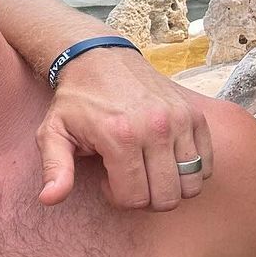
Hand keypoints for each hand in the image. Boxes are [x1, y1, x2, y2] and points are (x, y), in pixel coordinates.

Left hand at [36, 49, 213, 209]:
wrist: (100, 57)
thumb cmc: (76, 100)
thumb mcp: (53, 132)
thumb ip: (54, 168)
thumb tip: (49, 199)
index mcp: (120, 136)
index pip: (134, 198)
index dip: (118, 198)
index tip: (106, 179)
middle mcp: (156, 128)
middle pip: (166, 197)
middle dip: (145, 197)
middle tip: (128, 177)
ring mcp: (180, 120)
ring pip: (190, 185)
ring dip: (169, 186)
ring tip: (146, 168)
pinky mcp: (195, 115)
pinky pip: (206, 165)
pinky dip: (190, 171)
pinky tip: (165, 158)